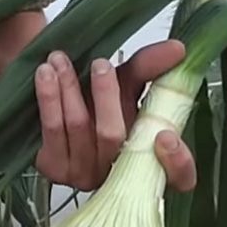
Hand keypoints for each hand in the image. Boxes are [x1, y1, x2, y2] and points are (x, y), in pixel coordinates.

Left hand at [34, 40, 196, 191]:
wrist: (54, 104)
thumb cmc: (96, 99)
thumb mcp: (127, 82)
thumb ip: (150, 67)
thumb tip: (177, 49)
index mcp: (149, 157)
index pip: (180, 177)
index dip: (178, 163)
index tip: (166, 136)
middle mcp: (119, 172)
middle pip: (115, 137)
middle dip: (106, 96)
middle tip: (100, 64)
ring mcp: (84, 175)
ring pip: (80, 128)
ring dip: (70, 88)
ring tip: (60, 59)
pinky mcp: (55, 169)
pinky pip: (53, 130)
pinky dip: (50, 98)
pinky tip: (46, 74)